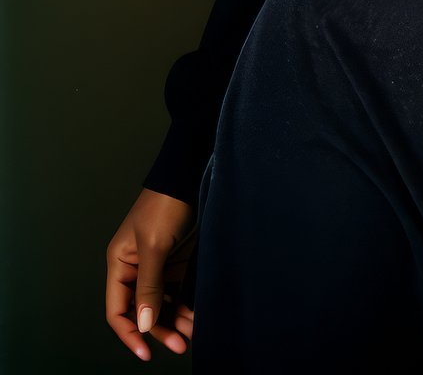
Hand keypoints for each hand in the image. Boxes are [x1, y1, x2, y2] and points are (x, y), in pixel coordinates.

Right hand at [105, 189, 197, 360]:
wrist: (190, 178)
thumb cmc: (165, 206)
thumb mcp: (154, 246)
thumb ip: (149, 286)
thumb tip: (144, 325)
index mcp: (120, 264)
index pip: (118, 310)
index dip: (130, 334)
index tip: (146, 353)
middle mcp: (135, 269)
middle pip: (142, 311)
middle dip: (159, 330)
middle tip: (180, 345)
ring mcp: (156, 267)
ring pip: (160, 305)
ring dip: (173, 321)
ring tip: (190, 335)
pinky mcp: (175, 263)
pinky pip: (175, 293)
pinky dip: (182, 307)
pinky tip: (194, 318)